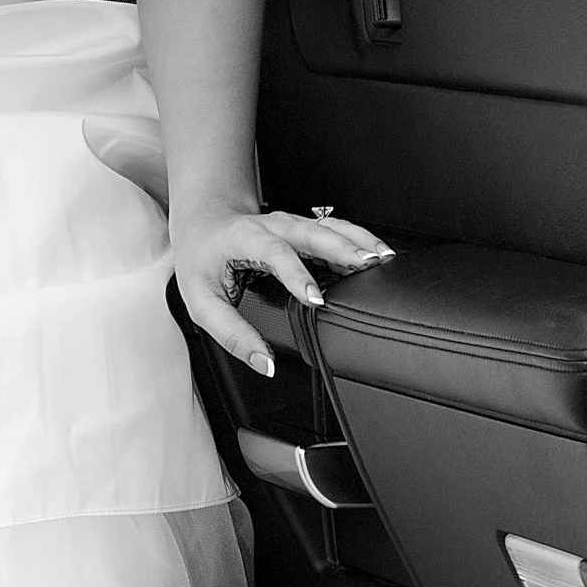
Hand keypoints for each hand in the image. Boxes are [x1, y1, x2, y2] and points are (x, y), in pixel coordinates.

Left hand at [174, 205, 394, 375]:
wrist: (204, 223)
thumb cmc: (202, 260)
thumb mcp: (202, 302)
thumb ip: (232, 335)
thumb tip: (265, 364)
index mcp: (245, 238)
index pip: (275, 253)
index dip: (297, 275)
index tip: (316, 299)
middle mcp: (272, 226)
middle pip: (312, 232)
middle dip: (342, 247)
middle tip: (370, 266)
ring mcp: (292, 225)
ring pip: (330, 227)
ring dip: (358, 240)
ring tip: (385, 259)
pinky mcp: (305, 229)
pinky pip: (336, 231)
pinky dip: (359, 240)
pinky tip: (379, 255)